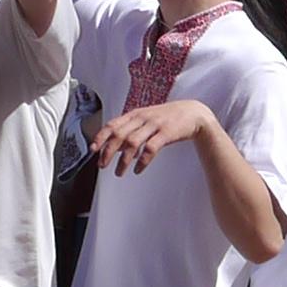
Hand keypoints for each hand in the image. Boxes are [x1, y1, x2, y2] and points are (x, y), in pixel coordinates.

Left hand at [92, 95, 213, 178]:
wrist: (194, 113)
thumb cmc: (168, 118)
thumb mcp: (146, 120)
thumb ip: (130, 130)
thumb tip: (114, 146)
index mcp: (135, 114)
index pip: (112, 125)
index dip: (101, 137)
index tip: (93, 150)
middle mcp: (142, 118)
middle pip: (119, 135)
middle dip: (108, 151)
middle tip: (102, 165)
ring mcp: (155, 125)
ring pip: (133, 143)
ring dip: (123, 160)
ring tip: (119, 173)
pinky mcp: (167, 133)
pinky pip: (151, 148)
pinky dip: (142, 161)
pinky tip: (138, 170)